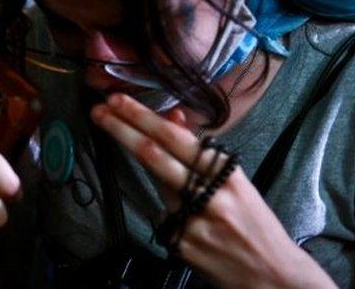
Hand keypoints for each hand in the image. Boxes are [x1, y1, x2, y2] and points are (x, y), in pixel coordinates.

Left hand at [90, 94, 335, 287]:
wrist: (275, 276)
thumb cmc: (254, 223)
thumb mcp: (235, 183)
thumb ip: (199, 153)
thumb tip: (172, 116)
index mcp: (226, 173)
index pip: (175, 137)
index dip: (142, 117)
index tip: (117, 101)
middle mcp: (209, 193)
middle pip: (153, 155)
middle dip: (121, 130)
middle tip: (98, 111)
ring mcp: (193, 220)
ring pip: (159, 190)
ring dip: (162, 187)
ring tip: (194, 202)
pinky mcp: (181, 244)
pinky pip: (164, 221)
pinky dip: (173, 219)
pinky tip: (197, 231)